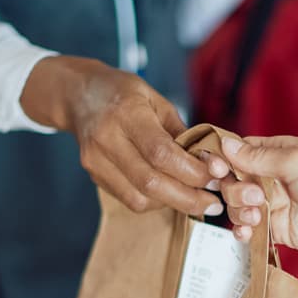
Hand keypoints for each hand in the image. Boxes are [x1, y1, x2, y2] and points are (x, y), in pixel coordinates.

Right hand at [20, 55, 225, 216]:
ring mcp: (96, 161)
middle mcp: (107, 139)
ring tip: (196, 197)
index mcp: (127, 113)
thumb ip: (183, 132)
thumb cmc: (124, 94)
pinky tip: (170, 192)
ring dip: (174, 203)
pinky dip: (156, 201)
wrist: (79, 95)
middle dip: (188, 198)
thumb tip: (213, 164)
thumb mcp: (157, 101)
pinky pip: (131, 200)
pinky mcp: (94, 175)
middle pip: (151, 183)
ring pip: (140, 198)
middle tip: (214, 202)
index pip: (161, 153)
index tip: (217, 176)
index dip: (192, 171)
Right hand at [219, 135, 297, 297]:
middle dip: (235, 189)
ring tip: (256, 217)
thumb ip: (259, 158)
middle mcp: (277, 177)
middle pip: (236, 179)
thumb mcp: (297, 163)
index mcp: (283, 152)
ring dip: (239, 211)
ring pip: (240, 205)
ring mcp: (279, 204)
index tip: (217, 170)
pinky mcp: (281, 230)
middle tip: (254, 198)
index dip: (224, 159)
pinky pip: (252, 228)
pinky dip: (244, 230)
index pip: (242, 150)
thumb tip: (226, 145)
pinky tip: (248, 233)